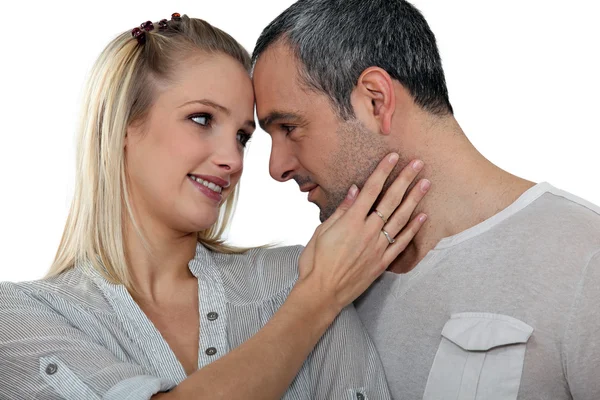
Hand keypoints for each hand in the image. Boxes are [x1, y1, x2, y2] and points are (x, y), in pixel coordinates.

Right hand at [297, 153, 428, 312]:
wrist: (321, 293)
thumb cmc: (315, 262)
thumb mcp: (321, 232)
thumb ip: (341, 211)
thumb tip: (353, 190)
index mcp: (351, 222)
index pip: (370, 190)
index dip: (383, 171)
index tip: (393, 157)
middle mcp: (367, 232)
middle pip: (390, 200)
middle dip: (405, 179)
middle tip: (418, 164)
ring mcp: (377, 247)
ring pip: (400, 219)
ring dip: (414, 199)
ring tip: (426, 183)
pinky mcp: (382, 262)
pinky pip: (401, 243)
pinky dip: (413, 230)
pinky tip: (422, 217)